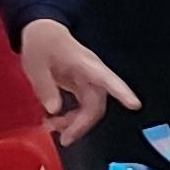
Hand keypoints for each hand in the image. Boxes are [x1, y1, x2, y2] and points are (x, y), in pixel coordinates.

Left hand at [17, 20, 136, 144]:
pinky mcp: (80, 86)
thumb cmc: (41, 41)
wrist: (41, 31)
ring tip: (52, 128)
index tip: (134, 104)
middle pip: (96, 105)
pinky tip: (55, 121)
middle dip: (82, 125)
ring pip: (90, 110)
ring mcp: (87, 81)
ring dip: (75, 124)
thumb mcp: (35, 63)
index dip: (121, 92)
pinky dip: (70, 118)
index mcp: (85, 64)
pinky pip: (82, 107)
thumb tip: (54, 109)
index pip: (107, 79)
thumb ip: (45, 86)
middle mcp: (91, 74)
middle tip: (64, 138)